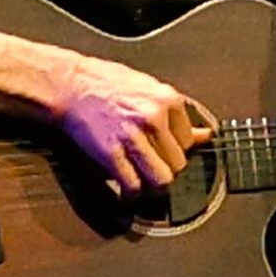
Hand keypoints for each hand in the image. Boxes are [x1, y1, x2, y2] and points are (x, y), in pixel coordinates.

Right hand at [54, 52, 214, 196]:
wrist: (70, 84)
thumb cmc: (106, 84)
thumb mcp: (148, 90)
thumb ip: (176, 116)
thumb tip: (205, 136)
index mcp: (167, 100)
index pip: (189, 142)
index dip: (175, 150)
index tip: (164, 152)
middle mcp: (153, 117)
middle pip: (178, 164)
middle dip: (166, 169)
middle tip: (153, 167)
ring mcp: (133, 136)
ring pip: (162, 179)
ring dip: (153, 186)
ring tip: (144, 181)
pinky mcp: (111, 153)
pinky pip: (133, 185)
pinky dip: (131, 192)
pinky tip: (126, 187)